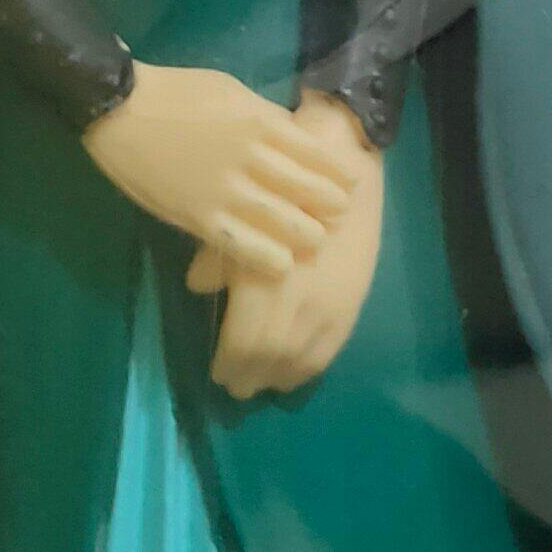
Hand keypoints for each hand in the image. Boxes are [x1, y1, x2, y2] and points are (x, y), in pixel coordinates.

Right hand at [81, 61, 355, 277]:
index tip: (351, 185)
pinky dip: (266, 256)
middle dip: (329, 206)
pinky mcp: (199, 215)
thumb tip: (295, 135)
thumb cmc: (178, 93)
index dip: (337, 174)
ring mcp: (225, 189)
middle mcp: (251, 158)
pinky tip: (283, 264)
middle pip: (305, 190)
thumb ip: (265, 116)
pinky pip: (241, 243)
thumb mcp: (232, 91)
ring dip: (306, 233)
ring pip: (281, 220)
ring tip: (317, 242)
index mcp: (261, 123)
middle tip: (339, 218)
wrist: (120, 110)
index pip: (314, 154)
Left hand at [190, 126, 384, 396]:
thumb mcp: (241, 219)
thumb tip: (197, 286)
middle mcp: (299, 302)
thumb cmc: (281, 184)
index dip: (230, 364)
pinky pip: (331, 349)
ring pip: (302, 360)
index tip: (218, 372)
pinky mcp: (354, 302)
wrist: (343, 166)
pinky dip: (310, 366)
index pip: (244, 343)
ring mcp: (331, 305)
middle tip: (237, 385)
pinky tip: (296, 370)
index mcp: (265, 282)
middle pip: (271, 358)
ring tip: (264, 381)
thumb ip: (219, 258)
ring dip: (280, 377)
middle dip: (252, 376)